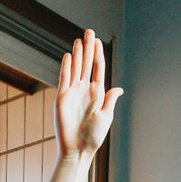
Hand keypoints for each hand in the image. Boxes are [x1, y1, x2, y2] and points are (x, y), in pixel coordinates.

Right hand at [55, 30, 122, 160]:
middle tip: (89, 31)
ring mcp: (72, 93)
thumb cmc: (93, 137)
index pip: (97, 68)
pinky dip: (66, 67)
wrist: (77, 149)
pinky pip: (64, 79)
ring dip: (77, 54)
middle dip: (88, 47)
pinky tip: (68, 56)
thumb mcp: (106, 116)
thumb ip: (110, 100)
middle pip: (86, 64)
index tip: (98, 40)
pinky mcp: (62, 98)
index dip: (98, 54)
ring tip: (79, 39)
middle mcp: (84, 90)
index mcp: (97, 93)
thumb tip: (119, 88)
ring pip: (75, 68)